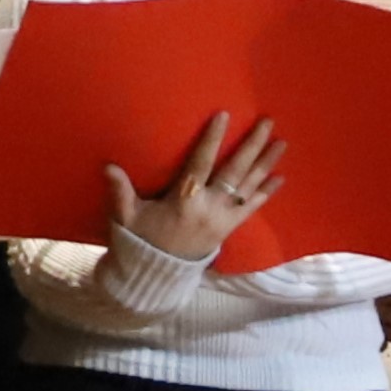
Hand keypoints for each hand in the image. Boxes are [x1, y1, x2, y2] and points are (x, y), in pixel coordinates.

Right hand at [112, 111, 283, 264]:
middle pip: (235, 171)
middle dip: (252, 146)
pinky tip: (280, 177)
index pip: (201, 163)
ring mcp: (223, 218)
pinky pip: (252, 208)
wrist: (159, 274)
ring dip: (266, 164)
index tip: (224, 115)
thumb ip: (120, 191)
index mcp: (184, 200)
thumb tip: (108, 166)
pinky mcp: (229, 228)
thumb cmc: (142, 239)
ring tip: (281, 143)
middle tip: (267, 122)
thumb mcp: (127, 216)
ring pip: (249, 186)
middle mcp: (209, 207)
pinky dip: (266, 193)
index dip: (212, 139)